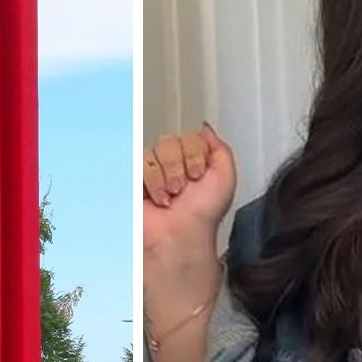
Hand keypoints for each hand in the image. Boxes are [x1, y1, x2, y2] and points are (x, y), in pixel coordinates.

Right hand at [142, 124, 238, 261]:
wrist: (180, 233)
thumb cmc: (202, 214)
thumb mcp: (225, 177)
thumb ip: (220, 148)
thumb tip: (205, 128)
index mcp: (193, 162)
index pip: (189, 137)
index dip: (194, 155)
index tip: (198, 176)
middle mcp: (172, 165)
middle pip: (170, 141)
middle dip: (178, 165)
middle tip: (182, 188)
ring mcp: (152, 172)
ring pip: (155, 151)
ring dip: (165, 176)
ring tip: (170, 196)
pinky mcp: (135, 180)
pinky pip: (140, 162)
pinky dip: (151, 181)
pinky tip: (157, 198)